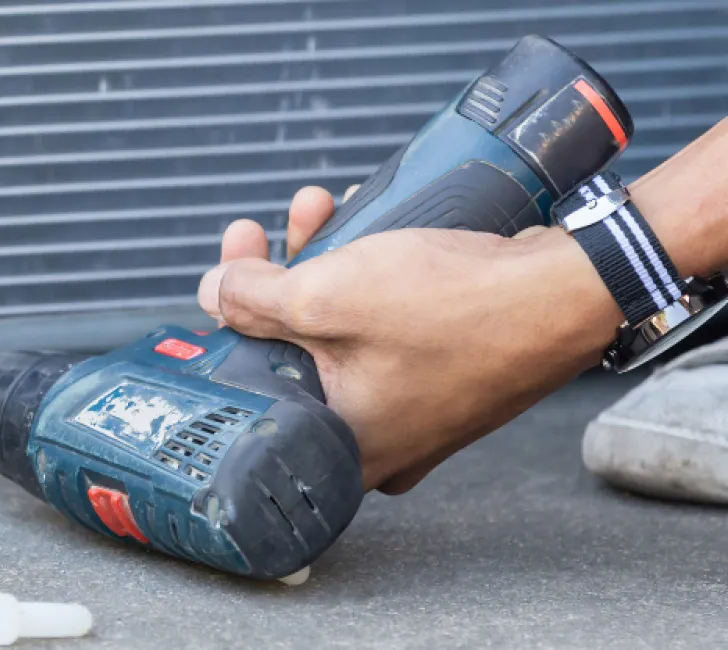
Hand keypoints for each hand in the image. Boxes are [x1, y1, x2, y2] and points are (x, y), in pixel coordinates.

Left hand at [199, 187, 622, 493]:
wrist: (572, 290)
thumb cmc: (460, 310)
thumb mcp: (327, 298)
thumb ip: (254, 300)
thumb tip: (216, 292)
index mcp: (342, 445)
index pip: (255, 386)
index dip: (232, 320)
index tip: (228, 271)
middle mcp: (379, 439)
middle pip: (294, 353)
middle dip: (276, 276)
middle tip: (261, 232)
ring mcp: (416, 407)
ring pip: (340, 330)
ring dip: (320, 262)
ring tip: (316, 207)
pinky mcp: (446, 370)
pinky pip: (385, 325)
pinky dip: (368, 276)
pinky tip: (361, 223)